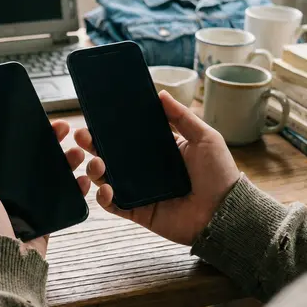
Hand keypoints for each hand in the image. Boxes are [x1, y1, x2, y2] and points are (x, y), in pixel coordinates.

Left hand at [0, 122, 90, 256]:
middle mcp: (2, 193)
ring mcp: (24, 207)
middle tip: (64, 128)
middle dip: (47, 144)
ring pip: (48, 177)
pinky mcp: (42, 221)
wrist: (0, 266)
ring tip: (79, 152)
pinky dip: (74, 189)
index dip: (16, 135)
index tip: (34, 118)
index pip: (0, 152)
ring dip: (65, 162)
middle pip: (28, 162)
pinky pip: (61, 200)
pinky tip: (84, 178)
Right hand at [74, 91, 239, 245]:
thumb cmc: (219, 174)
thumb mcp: (204, 137)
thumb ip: (181, 116)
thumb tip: (160, 94)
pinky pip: (113, 205)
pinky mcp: (137, 212)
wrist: (225, 212)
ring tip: (96, 163)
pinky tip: (106, 188)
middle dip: (91, 145)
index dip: (109, 127)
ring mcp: (139, 191)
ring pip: (106, 178)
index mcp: (158, 150)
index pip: (127, 136)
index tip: (94, 116)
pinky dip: (104, 198)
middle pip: (110, 155)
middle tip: (81, 136)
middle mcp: (144, 169)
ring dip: (94, 169)